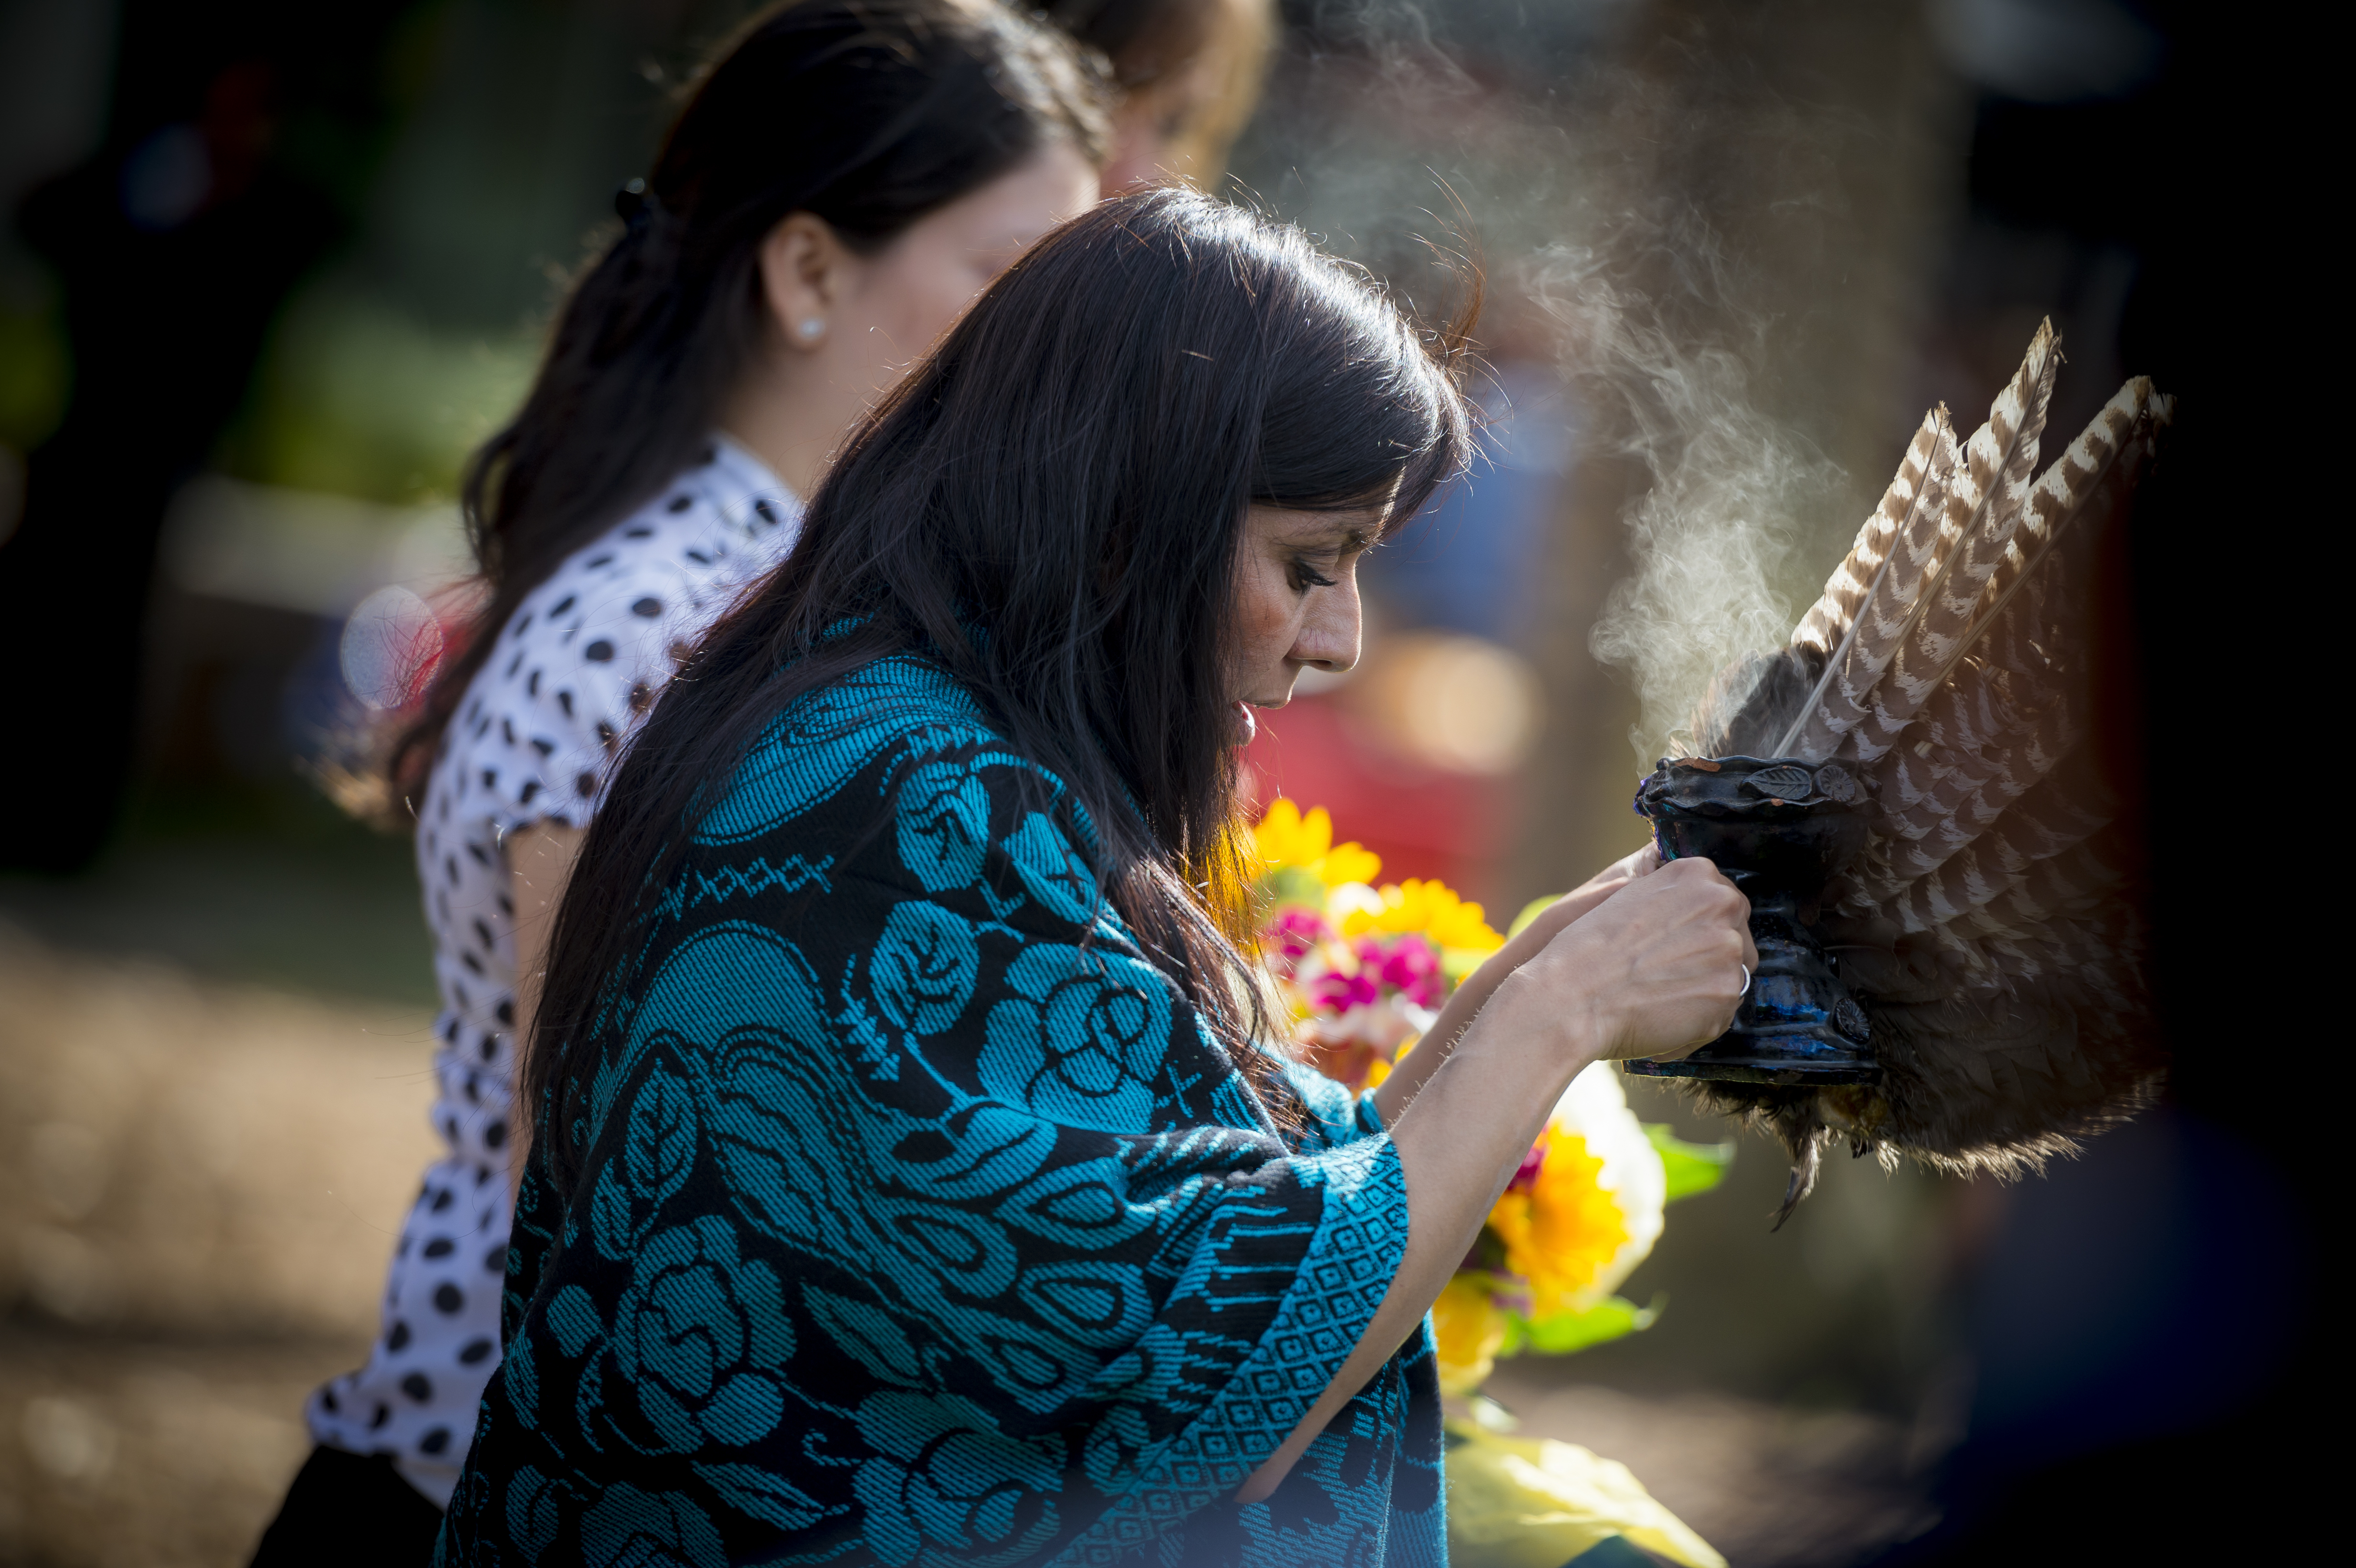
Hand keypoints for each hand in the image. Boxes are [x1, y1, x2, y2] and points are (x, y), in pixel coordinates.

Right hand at [1509, 856, 1753, 1062]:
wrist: (1573, 995)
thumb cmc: (1587, 951)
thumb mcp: (1629, 897)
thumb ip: (1673, 902)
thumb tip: (1698, 924)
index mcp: (1696, 873)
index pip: (1726, 902)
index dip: (1705, 929)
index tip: (1684, 947)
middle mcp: (1721, 904)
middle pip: (1738, 937)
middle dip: (1713, 960)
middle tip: (1672, 978)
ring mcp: (1729, 949)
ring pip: (1733, 977)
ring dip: (1704, 992)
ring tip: (1659, 1002)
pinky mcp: (1727, 992)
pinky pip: (1722, 1013)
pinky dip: (1696, 1024)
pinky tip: (1660, 1021)